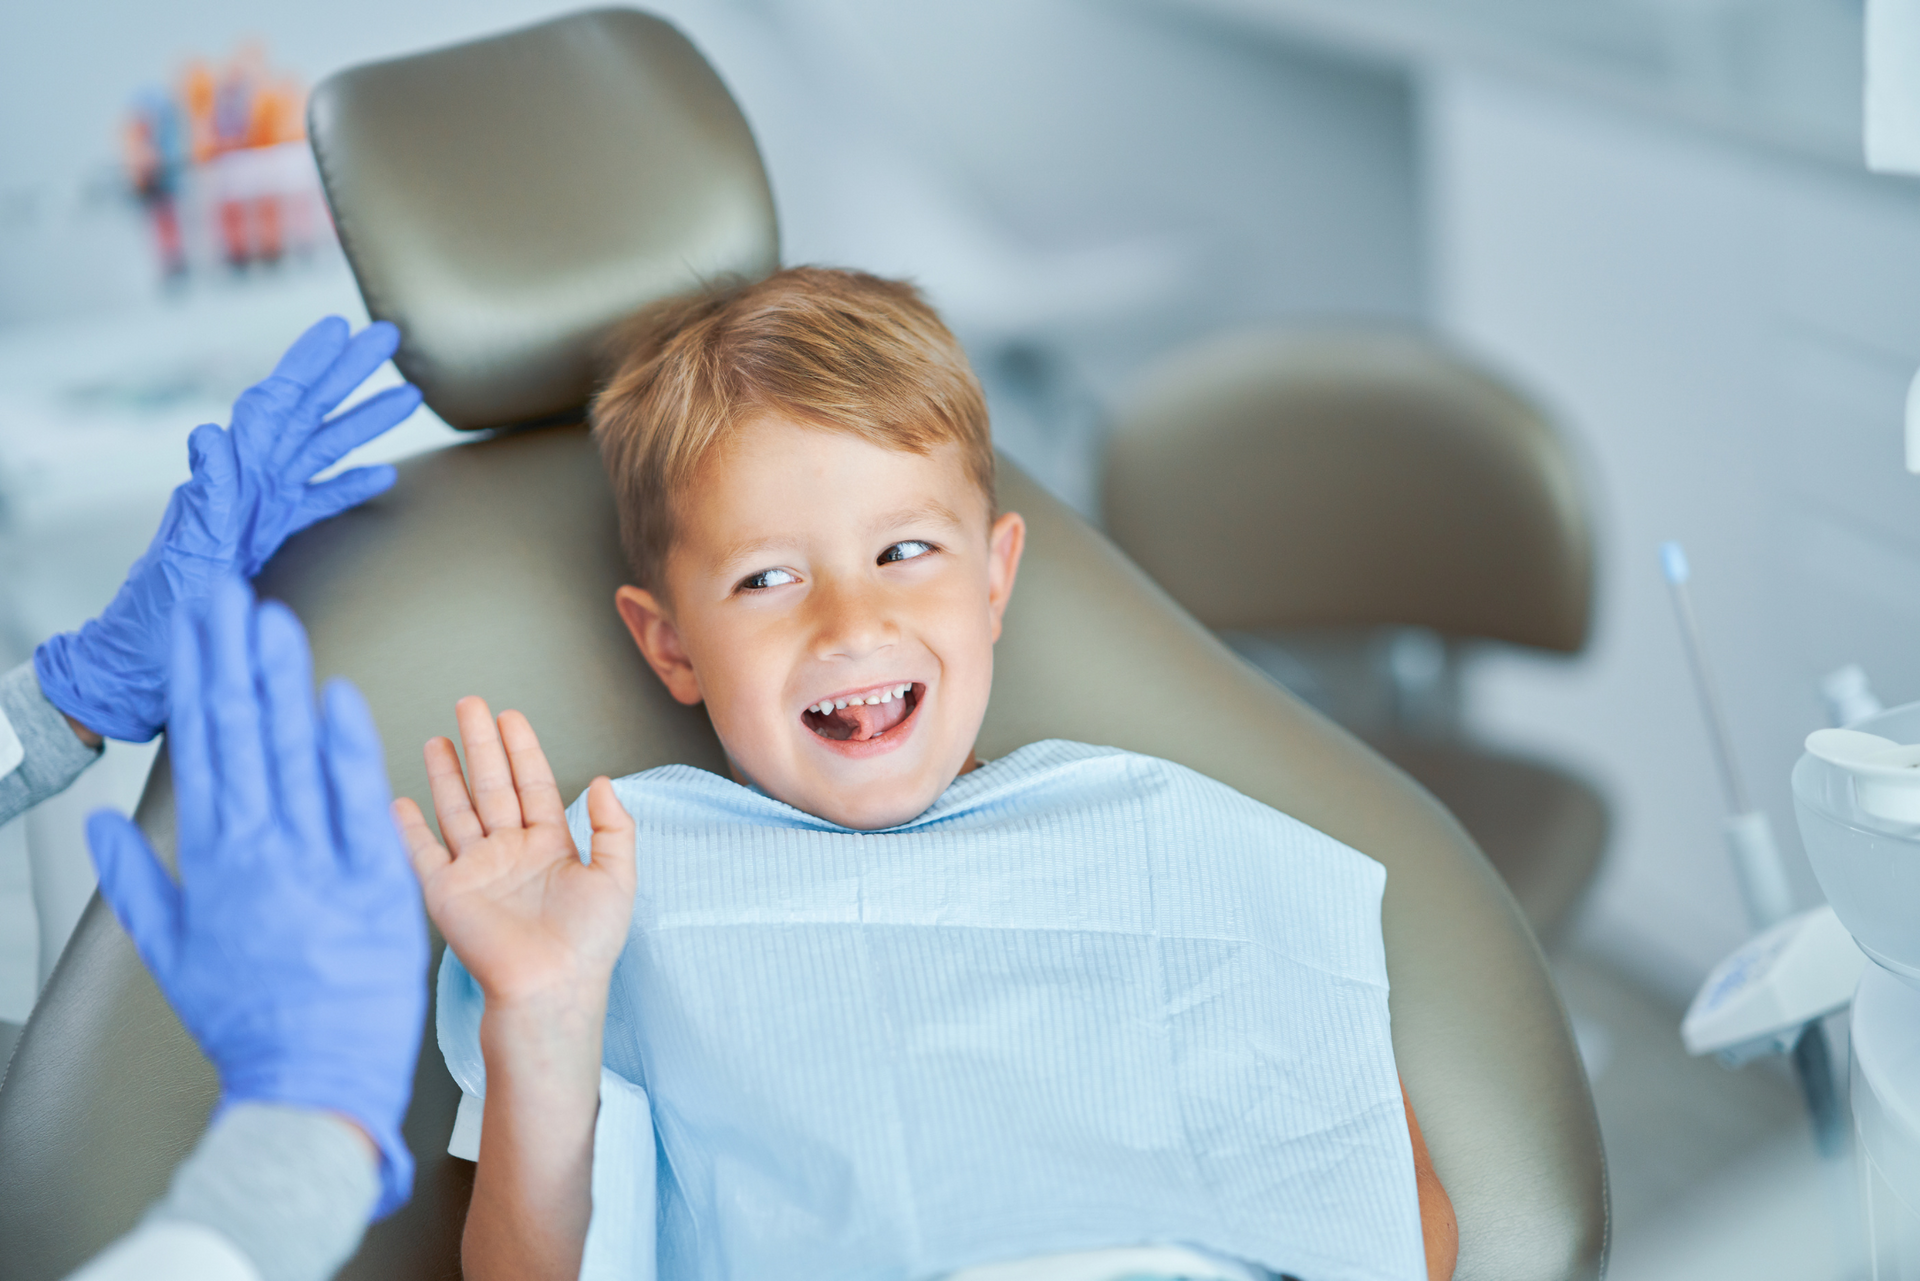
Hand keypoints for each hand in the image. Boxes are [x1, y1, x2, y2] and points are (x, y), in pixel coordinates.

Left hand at [36, 316, 421, 742]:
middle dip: (346, 375)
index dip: (308, 366)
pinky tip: (384, 476)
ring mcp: (261, 511)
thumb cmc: (160, 620)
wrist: (141, 666)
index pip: (276, 408)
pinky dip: (350, 484)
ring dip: (361, 422)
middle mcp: (249, 486)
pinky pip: (318, 502)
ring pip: (320, 452)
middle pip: (306, 415)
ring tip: (406, 395)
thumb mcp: (187, 557)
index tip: (340, 330)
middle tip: (386, 339)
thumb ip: (207, 497)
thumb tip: (211, 435)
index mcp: (233, 482)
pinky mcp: (268, 541)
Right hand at [85, 576, 428, 1217]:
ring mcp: (316, 865)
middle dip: (234, 660)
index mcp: (214, 861)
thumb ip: (135, 881)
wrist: (310, 1083)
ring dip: (284, 685)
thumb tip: (101, 825)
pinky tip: (337, 701)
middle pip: (244, 736)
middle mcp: (260, 853)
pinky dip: (346, 754)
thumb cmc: (249, 1022)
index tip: (200, 627)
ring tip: (273, 623)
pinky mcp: (372, 885)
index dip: (202, 679)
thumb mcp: (171, 953)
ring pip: (296, 758)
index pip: (205, 746)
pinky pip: (357, 808)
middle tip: (229, 596)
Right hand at [396, 698, 635, 1010]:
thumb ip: (615, 827)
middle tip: (470, 704)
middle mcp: (510, 853)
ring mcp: (476, 871)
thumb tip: (605, 781)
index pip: (533, 785)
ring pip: (458, 810)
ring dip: (446, 775)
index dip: (522, 750)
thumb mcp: (617, 877)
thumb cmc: (588, 943)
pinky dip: (408, 828)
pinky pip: (422, 853)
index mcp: (550, 847)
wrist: (551, 987)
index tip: (510, 716)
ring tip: (437, 739)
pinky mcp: (447, 893)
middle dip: (480, 745)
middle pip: (492, 786)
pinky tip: (398, 801)